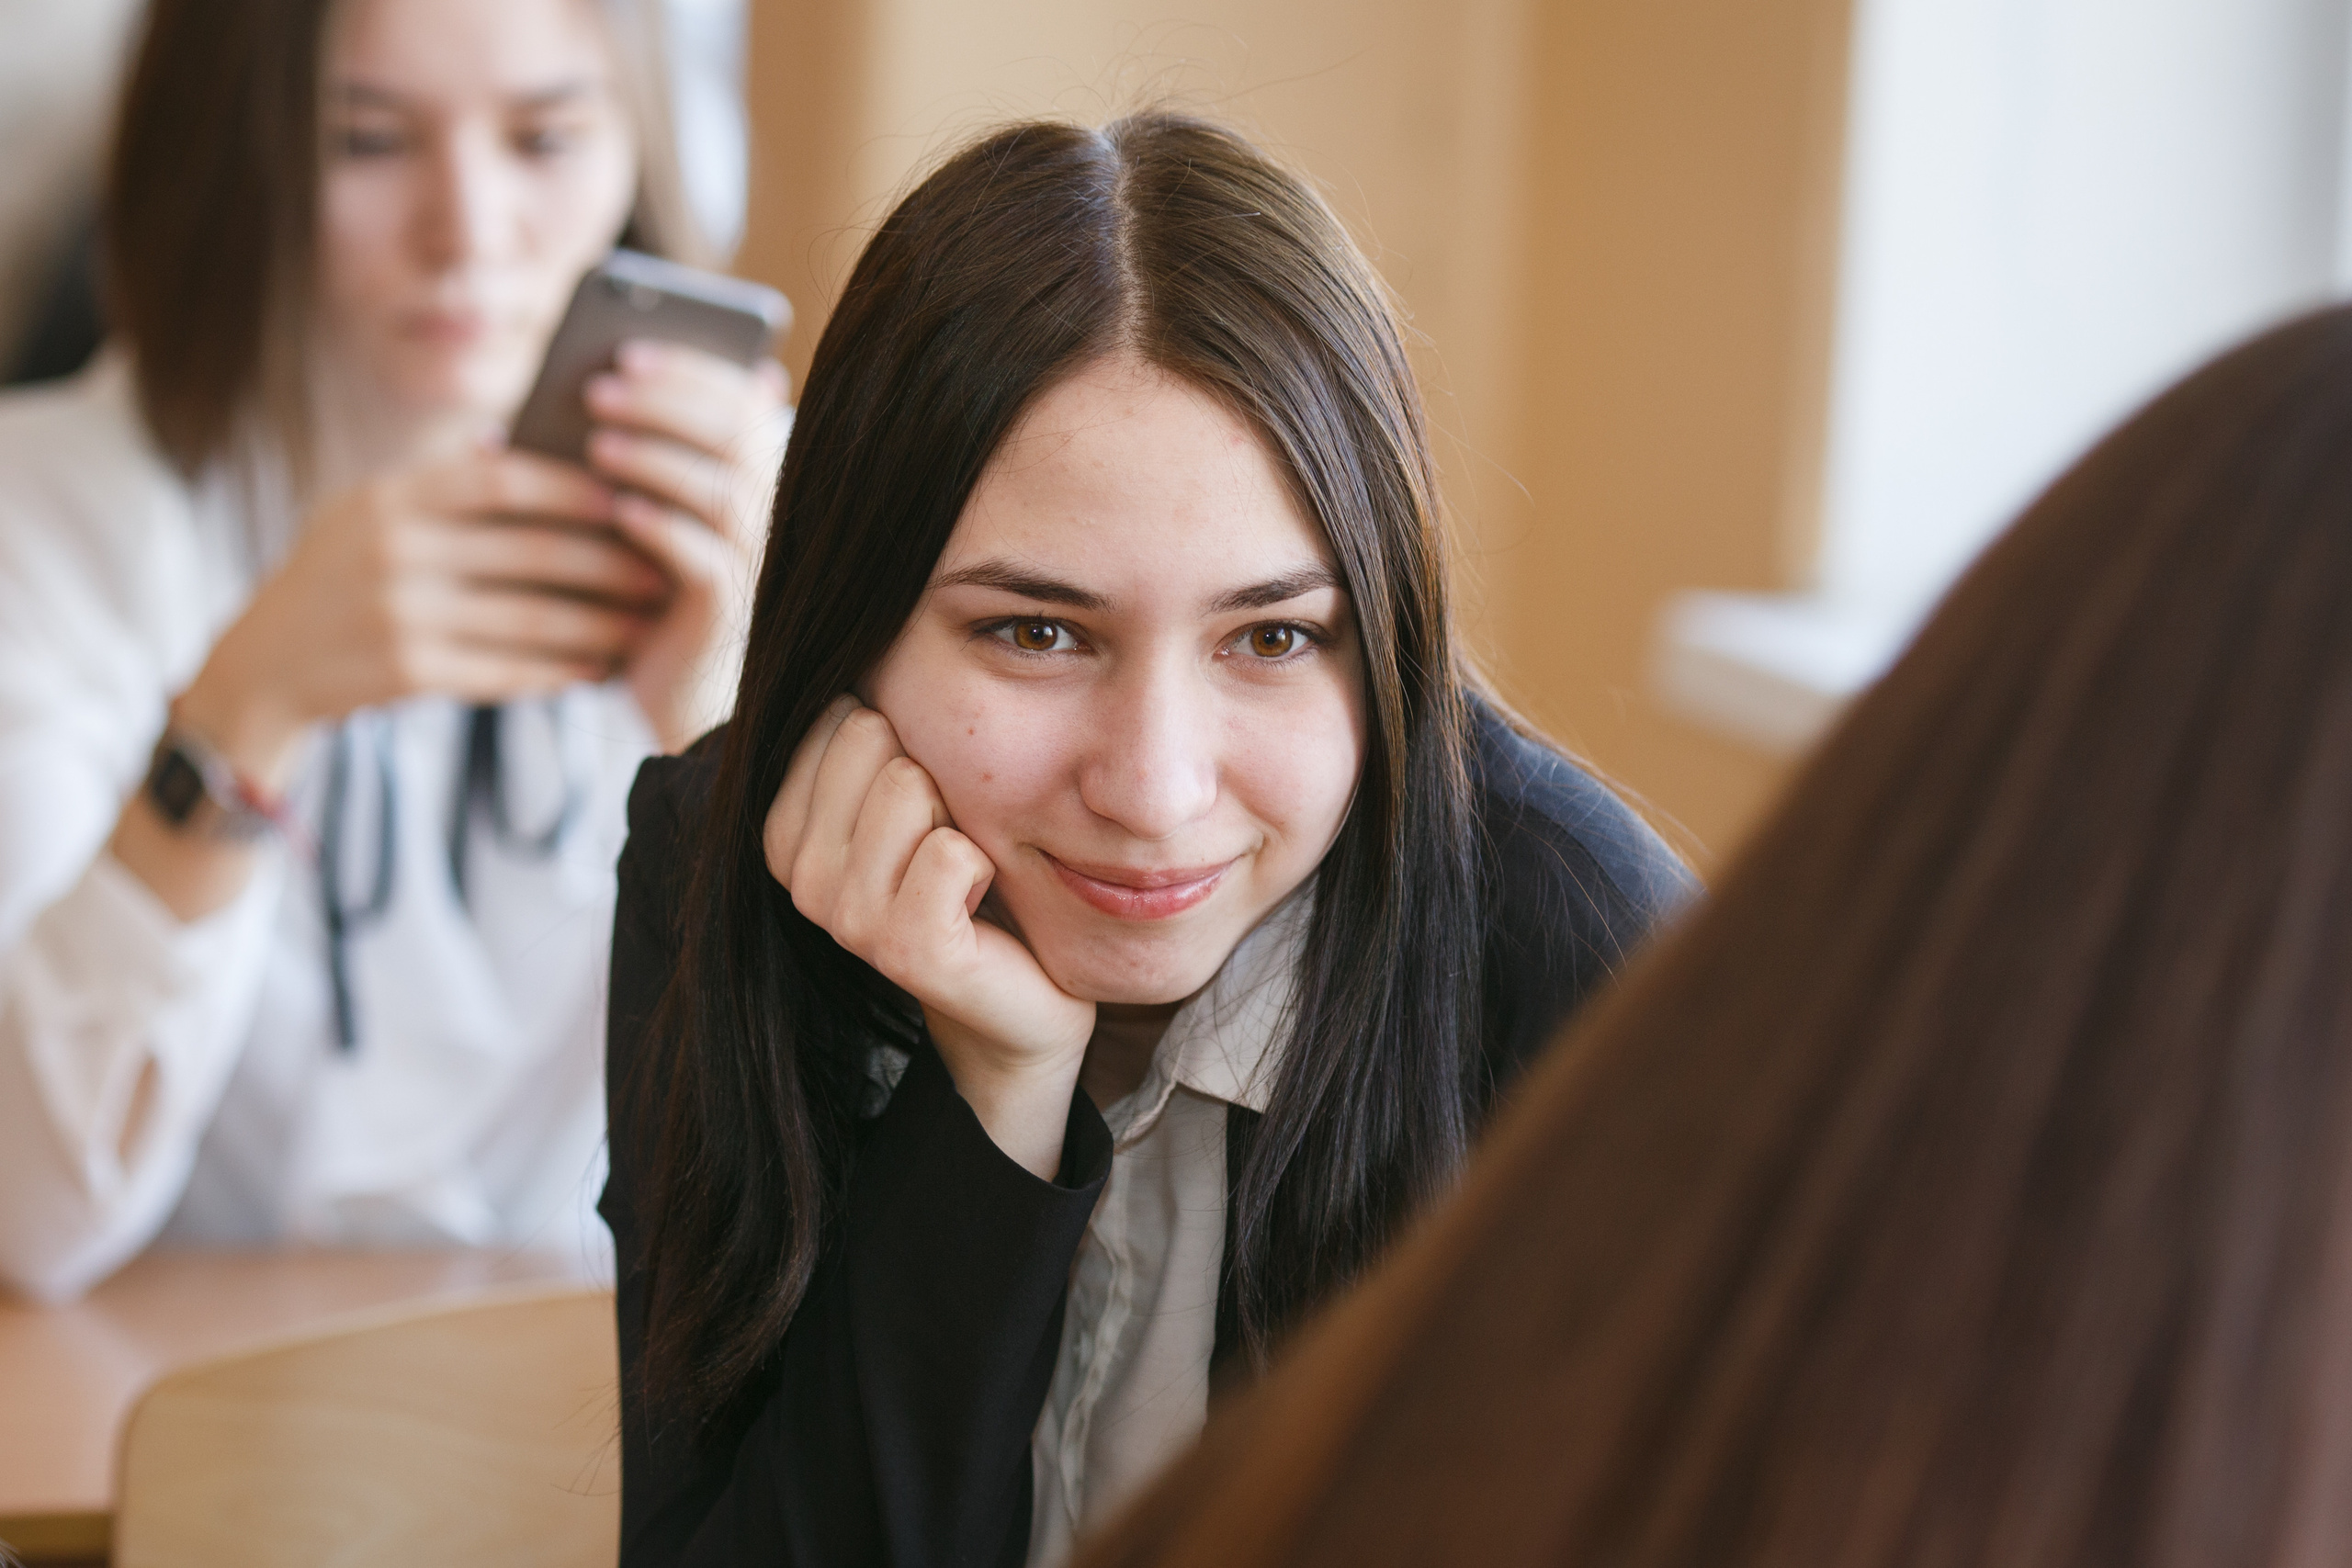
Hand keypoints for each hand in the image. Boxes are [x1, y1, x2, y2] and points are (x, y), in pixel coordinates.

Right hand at [181, 450, 665, 785]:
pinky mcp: (408, 672)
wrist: (263, 665)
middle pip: (530, 551)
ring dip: (598, 623)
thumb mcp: (365, 511)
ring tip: (643, 623)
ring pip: (530, 616)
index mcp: (389, 498)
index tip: (627, 497)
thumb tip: (516, 442)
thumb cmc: (335, 577)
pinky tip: (597, 668)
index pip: (499, 480)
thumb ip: (436, 484)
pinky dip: (558, 670)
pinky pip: (506, 669)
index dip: (572, 489)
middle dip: (608, 562)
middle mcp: (393, 550)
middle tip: (660, 568)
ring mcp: (400, 613)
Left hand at [583, 339, 787, 750]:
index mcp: (760, 480)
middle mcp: (773, 516)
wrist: (679, 700)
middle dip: (665, 403)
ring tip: (596, 445)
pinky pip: (706, 560)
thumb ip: (634, 456)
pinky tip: (617, 510)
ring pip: (724, 491)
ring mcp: (759, 564)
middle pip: (737, 436)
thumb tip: (585, 388)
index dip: (689, 371)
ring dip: (658, 460)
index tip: (626, 351)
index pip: (743, 403)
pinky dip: (662, 527)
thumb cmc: (652, 597)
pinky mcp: (730, 613)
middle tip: (597, 389)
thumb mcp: (644, 517)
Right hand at [764, 698, 1093, 1175]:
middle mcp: (801, 874)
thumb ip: (870, 728)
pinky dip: (986, 865)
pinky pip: (952, 852)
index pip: (839, 712)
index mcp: (787, 830)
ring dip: (964, 820)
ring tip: (966, 873)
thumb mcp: (914, 793)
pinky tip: (983, 901)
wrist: (1026, 996)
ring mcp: (845, 918)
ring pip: (910, 785)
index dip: (905, 743)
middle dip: (935, 772)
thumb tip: (847, 619)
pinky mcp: (904, 950)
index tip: (920, 809)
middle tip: (950, 841)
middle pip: (871, 735)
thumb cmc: (972, 882)